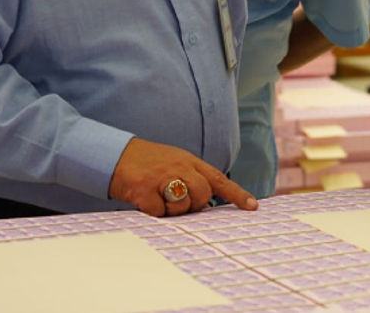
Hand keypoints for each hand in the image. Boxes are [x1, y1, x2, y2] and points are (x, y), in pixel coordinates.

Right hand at [109, 138, 257, 216]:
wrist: (116, 156)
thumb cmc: (148, 163)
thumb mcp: (174, 162)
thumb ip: (192, 177)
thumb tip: (207, 201)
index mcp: (188, 161)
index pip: (217, 178)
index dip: (237, 194)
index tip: (253, 207)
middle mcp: (178, 166)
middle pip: (202, 195)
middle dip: (195, 204)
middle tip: (177, 200)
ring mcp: (161, 177)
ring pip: (182, 206)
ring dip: (171, 210)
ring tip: (158, 196)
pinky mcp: (144, 189)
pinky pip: (158, 213)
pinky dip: (152, 212)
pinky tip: (144, 199)